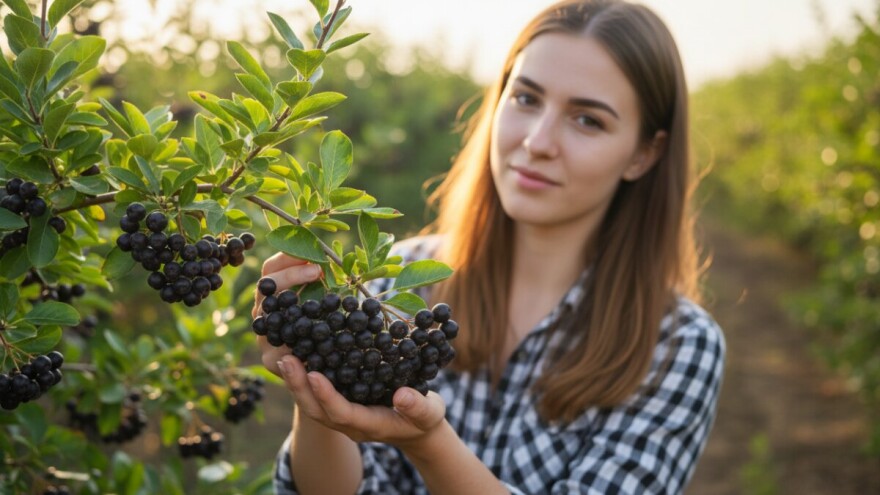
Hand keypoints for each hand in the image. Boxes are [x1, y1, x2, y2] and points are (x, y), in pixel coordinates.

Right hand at [254, 252, 322, 375]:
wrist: (318, 365)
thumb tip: (333, 258)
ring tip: (318, 302)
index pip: (270, 269)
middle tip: (317, 270)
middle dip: (290, 276)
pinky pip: (279, 351)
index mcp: (271, 294)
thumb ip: (320, 282)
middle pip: (266, 289)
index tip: (311, 252)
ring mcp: (263, 336)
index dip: (287, 258)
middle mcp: (262, 312)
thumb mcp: (321, 301)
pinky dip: (297, 344)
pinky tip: (314, 338)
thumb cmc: (321, 326)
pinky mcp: (270, 360)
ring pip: (268, 318)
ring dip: (291, 307)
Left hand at [277, 354, 446, 449]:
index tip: (314, 374)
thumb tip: (402, 396)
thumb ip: (418, 407)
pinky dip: (303, 377)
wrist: (417, 428)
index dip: (326, 395)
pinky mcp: (340, 403)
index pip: (341, 413)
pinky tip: (298, 354)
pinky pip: (316, 394)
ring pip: (311, 403)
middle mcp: (349, 423)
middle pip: (317, 410)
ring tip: (285, 355)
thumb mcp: (429, 413)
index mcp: (369, 425)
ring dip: (296, 381)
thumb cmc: (424, 419)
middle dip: (300, 386)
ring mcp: (342, 415)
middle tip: (287, 359)